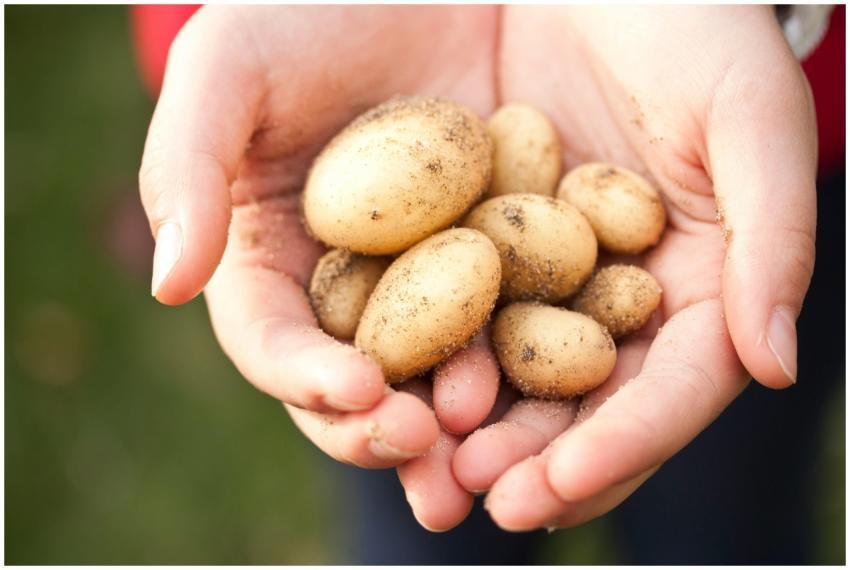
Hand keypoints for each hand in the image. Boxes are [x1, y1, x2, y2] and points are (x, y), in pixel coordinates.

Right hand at [139, 6, 500, 467]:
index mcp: (274, 260)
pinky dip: (534, 364)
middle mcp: (351, 288)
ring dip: (462, 430)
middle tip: (427, 449)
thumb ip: (186, 166)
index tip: (354, 389)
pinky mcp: (504, 261)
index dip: (304, 376)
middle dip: (383, 429)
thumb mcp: (231, 65)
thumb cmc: (311, 11)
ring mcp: (430, 281)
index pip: (274, 340)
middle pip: (357, 384)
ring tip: (488, 460)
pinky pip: (519, 322)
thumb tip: (169, 283)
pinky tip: (562, 388)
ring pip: (440, 375)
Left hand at [463, 6, 815, 529]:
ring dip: (475, 428)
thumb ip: (774, 240)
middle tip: (478, 496)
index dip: (621, 446)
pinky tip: (394, 387)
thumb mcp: (750, 116)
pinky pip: (457, 307)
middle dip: (535, 458)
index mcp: (699, 281)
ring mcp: (553, 271)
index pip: (669, 390)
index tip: (557, 489)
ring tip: (428, 467)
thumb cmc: (692, 25)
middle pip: (586, 401)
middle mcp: (623, 291)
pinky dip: (433, 354)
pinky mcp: (488, 239)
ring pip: (517, 372)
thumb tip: (775, 366)